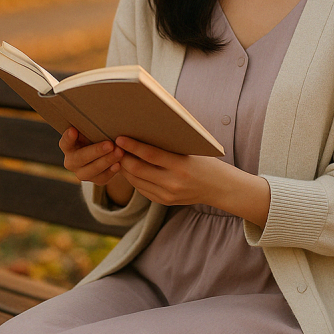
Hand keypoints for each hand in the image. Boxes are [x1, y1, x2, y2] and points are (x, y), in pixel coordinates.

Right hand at [58, 128, 124, 185]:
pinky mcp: (95, 180)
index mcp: (68, 147)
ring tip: (119, 152)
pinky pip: (102, 178)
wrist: (104, 152)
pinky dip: (111, 171)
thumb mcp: (91, 131)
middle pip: (80, 158)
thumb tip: (99, 110)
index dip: (68, 137)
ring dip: (106, 161)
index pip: (65, 142)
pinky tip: (119, 164)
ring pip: (92, 170)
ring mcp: (82, 173)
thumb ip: (90, 127)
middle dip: (96, 151)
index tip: (73, 130)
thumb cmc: (96, 135)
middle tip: (110, 144)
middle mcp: (71, 162)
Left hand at [115, 137, 270, 226]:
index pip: (150, 155)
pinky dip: (134, 178)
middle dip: (123, 157)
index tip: (119, 137)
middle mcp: (173, 183)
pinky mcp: (164, 201)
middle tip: (114, 146)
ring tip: (119, 155)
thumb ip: (168, 146)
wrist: (219, 187)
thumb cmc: (205, 162)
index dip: (132, 146)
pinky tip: (130, 168)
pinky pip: (142, 189)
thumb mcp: (190, 150)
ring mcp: (167, 194)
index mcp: (181, 166)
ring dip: (125, 168)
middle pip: (138, 169)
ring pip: (136, 181)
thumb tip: (144, 132)